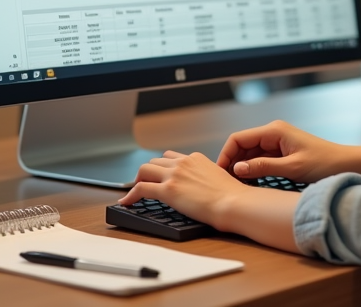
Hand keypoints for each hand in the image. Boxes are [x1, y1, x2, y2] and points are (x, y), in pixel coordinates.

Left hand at [119, 150, 301, 252]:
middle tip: (144, 184)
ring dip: (137, 180)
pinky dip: (130, 195)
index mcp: (196, 159)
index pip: (172, 157)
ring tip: (134, 192)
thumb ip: (206, 178)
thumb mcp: (219, 178)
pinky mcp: (167, 189)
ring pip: (144, 170)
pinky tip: (127, 202)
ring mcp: (174, 175)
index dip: (162, 167)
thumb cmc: (232, 196)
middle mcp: (183, 162)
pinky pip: (140, 188)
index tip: (159, 176)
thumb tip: (201, 189)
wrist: (233, 202)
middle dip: (147, 173)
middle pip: (155, 161)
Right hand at [216, 120, 352, 181]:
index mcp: (274, 131)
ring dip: (242, 168)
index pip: (238, 138)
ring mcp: (277, 144)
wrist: (347, 164)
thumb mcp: (292, 168)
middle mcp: (273, 134)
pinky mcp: (282, 154)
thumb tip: (237, 168)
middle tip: (226, 184)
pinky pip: (260, 161)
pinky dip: (253, 171)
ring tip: (236, 186)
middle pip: (242, 146)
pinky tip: (250, 184)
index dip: (226, 154)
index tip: (220, 173)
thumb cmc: (325, 163)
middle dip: (232, 163)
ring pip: (250, 155)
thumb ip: (263, 167)